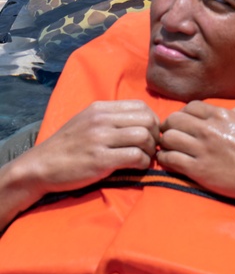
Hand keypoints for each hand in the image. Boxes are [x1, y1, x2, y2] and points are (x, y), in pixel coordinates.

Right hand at [29, 101, 159, 190]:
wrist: (40, 167)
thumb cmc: (66, 147)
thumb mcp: (86, 122)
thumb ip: (110, 118)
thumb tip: (141, 121)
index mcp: (99, 108)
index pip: (141, 106)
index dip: (152, 121)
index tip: (149, 134)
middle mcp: (101, 120)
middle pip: (147, 120)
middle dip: (155, 135)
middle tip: (149, 148)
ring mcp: (100, 139)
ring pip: (144, 136)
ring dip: (150, 150)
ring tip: (143, 158)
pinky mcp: (100, 160)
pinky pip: (135, 156)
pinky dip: (143, 163)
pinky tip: (136, 167)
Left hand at [158, 101, 234, 204]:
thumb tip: (231, 111)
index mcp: (222, 115)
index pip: (190, 107)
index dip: (184, 113)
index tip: (184, 123)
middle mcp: (208, 129)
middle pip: (174, 120)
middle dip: (170, 126)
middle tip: (172, 135)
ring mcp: (202, 150)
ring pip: (169, 138)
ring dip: (166, 143)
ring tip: (169, 148)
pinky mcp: (198, 170)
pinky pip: (170, 160)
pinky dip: (165, 159)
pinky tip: (169, 161)